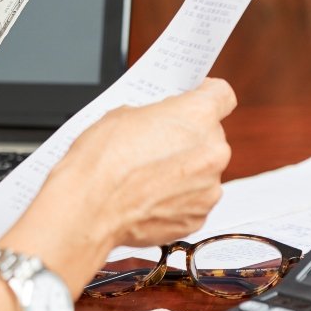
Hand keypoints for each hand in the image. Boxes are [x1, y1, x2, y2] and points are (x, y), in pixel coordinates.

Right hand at [1, 78, 234, 287]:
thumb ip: (156, 116)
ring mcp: (209, 187)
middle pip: (210, 136)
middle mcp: (212, 151)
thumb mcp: (122, 115)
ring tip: (148, 176)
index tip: (197, 98)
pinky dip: (176, 198)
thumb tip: (160, 124)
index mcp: (196, 116)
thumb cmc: (101, 161)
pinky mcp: (199, 216)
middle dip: (187, 138)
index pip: (222, 95)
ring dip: (183, 170)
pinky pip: (193, 200)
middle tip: (157, 143)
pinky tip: (149, 196)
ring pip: (203, 170)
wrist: (89, 208)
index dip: (207, 94)